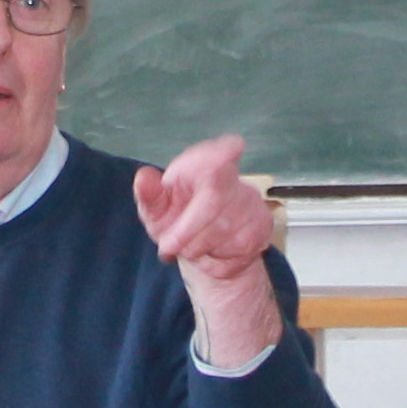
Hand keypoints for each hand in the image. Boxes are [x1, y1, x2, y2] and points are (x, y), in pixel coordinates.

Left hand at [132, 134, 280, 277]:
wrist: (204, 249)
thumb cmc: (177, 219)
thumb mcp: (157, 209)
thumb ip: (150, 195)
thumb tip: (144, 177)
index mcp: (202, 165)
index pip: (218, 152)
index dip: (225, 150)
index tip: (235, 146)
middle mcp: (233, 180)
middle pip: (214, 201)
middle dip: (186, 231)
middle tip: (167, 247)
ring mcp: (252, 204)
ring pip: (224, 232)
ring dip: (198, 248)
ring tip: (190, 247)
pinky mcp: (263, 229)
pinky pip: (237, 252)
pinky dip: (217, 261)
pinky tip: (212, 254)